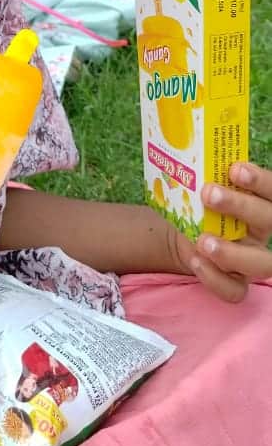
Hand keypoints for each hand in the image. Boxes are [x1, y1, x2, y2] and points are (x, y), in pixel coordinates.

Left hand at [174, 163, 271, 301]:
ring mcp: (252, 261)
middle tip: (208, 194)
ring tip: (202, 240)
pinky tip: (195, 260)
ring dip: (232, 252)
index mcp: (260, 203)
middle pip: (269, 221)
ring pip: (262, 264)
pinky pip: (235, 290)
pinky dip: (214, 277)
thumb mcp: (201, 186)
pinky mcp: (236, 283)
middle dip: (242, 206)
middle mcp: (261, 232)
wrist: (181, 231)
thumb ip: (205, 175)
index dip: (261, 180)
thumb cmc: (197, 203)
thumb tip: (188, 155)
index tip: (234, 169)